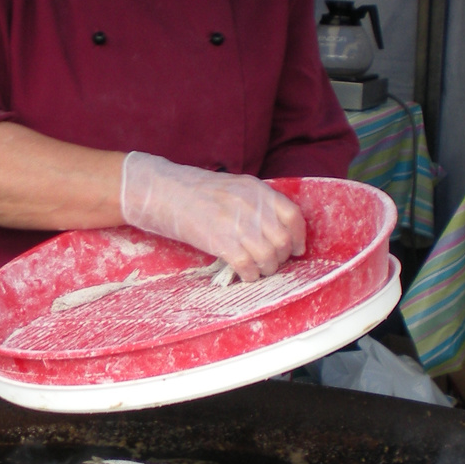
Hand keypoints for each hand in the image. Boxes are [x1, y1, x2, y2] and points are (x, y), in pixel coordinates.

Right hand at [120, 152, 305, 281]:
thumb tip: (277, 229)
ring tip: (259, 270)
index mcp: (257, 190)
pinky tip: (245, 275)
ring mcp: (237, 224)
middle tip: (273, 262)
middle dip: (282, 257)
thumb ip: (258, 203)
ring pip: (268, 257)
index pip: (293, 215)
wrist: (165, 193)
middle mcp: (252, 206)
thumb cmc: (198, 192)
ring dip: (267, 269)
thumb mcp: (235, 188)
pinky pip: (248, 266)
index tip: (297, 249)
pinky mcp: (221, 242)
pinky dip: (250, 275)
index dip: (299, 237)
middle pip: (282, 240)